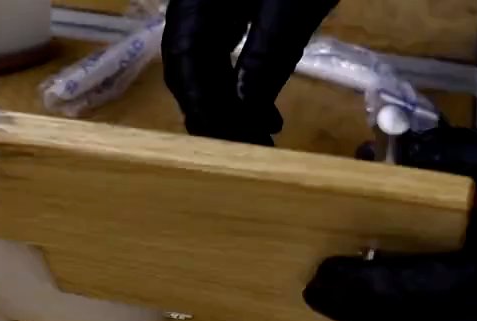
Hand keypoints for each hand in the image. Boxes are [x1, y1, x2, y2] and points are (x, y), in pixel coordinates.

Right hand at [162, 0, 339, 145]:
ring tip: (261, 136)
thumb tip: (244, 111)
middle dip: (215, 113)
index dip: (203, 108)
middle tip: (248, 150)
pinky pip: (224, 49)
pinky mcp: (234, 6)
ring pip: (205, 62)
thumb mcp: (292, 5)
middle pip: (189, 66)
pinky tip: (263, 108)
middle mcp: (195, 3)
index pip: (184, 63)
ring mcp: (210, 4)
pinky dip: (241, 82)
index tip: (231, 145)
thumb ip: (266, 55)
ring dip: (229, 104)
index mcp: (199, 0)